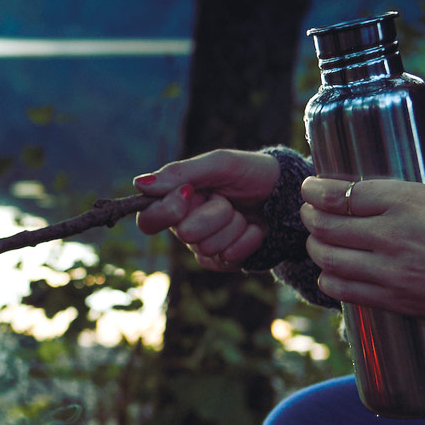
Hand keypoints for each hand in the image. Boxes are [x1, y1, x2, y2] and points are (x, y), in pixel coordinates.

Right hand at [133, 150, 280, 270]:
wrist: (286, 192)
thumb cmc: (250, 173)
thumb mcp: (219, 164)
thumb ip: (180, 172)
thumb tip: (139, 183)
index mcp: (174, 201)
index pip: (148, 220)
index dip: (168, 210)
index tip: (190, 193)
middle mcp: (184, 226)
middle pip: (185, 233)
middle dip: (214, 213)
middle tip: (227, 199)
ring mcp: (204, 245)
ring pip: (209, 246)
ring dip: (233, 225)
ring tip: (242, 211)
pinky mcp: (224, 261)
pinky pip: (228, 258)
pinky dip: (247, 239)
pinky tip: (253, 227)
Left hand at [301, 171, 424, 327]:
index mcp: (410, 201)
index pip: (343, 194)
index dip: (317, 191)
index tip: (311, 187)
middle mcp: (391, 236)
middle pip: (326, 225)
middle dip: (310, 217)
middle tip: (310, 212)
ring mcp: (389, 272)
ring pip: (328, 259)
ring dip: (316, 248)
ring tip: (318, 241)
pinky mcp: (394, 301)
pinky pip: (344, 291)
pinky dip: (330, 280)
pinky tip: (332, 274)